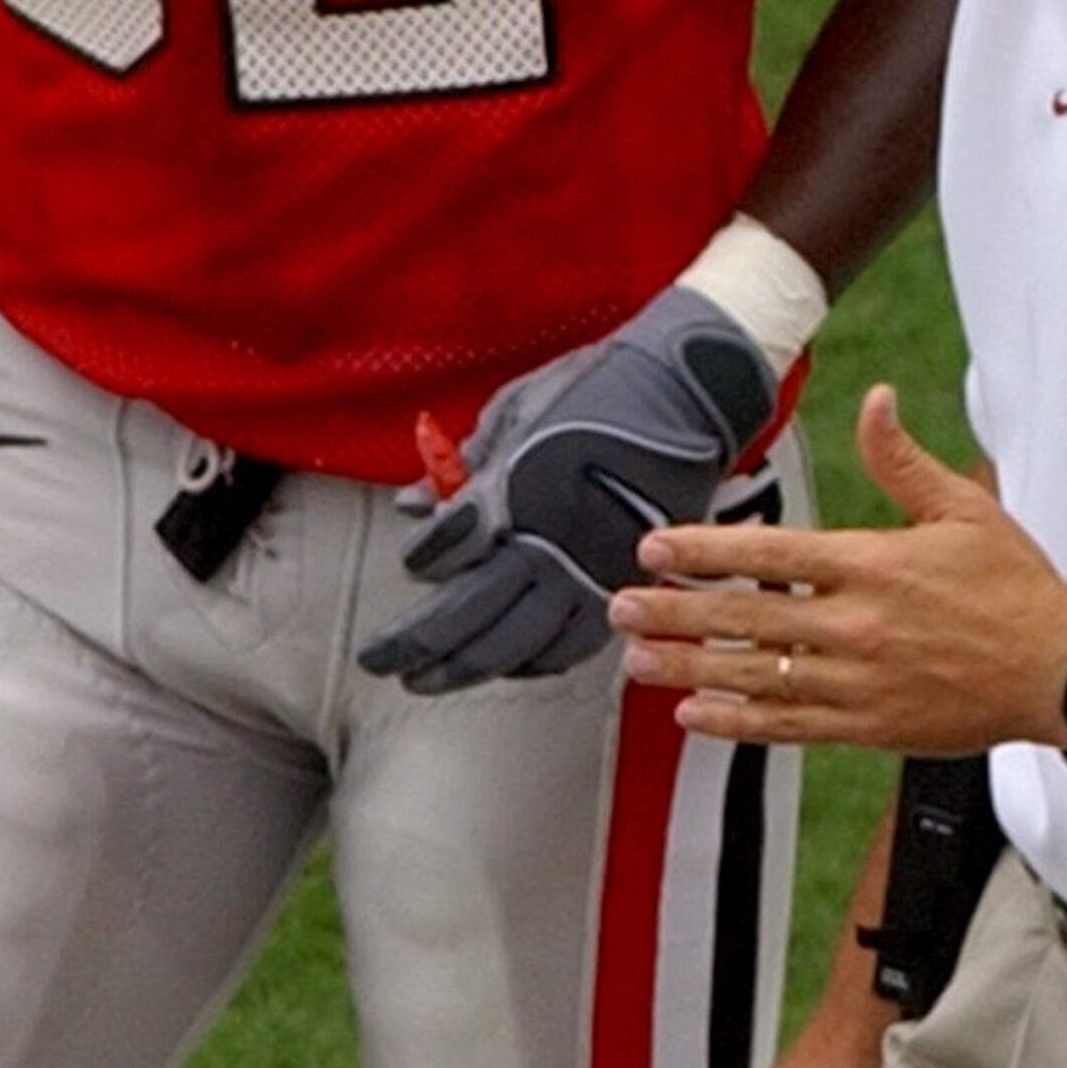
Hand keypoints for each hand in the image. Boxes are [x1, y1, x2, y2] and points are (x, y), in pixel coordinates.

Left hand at [354, 284, 776, 694]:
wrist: (686, 391)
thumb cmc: (599, 388)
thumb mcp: (515, 411)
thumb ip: (463, 467)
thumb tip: (415, 505)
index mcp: (514, 495)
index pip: (444, 551)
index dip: (421, 556)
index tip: (413, 558)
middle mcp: (548, 544)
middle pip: (465, 616)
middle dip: (413, 645)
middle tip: (380, 660)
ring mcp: (588, 573)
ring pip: (513, 646)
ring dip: (462, 668)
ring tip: (427, 679)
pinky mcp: (623, 584)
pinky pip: (569, 647)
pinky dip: (531, 663)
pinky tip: (507, 665)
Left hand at [613, 385, 1066, 753]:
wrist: (1061, 670)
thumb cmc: (1017, 590)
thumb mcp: (965, 507)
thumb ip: (902, 460)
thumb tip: (876, 401)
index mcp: (874, 564)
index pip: (768, 554)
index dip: (703, 552)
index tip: (655, 550)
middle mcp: (857, 624)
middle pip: (746, 617)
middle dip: (674, 612)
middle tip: (620, 609)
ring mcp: (860, 681)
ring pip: (756, 675)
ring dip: (690, 669)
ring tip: (640, 663)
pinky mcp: (870, 726)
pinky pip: (788, 726)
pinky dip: (738, 722)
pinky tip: (697, 715)